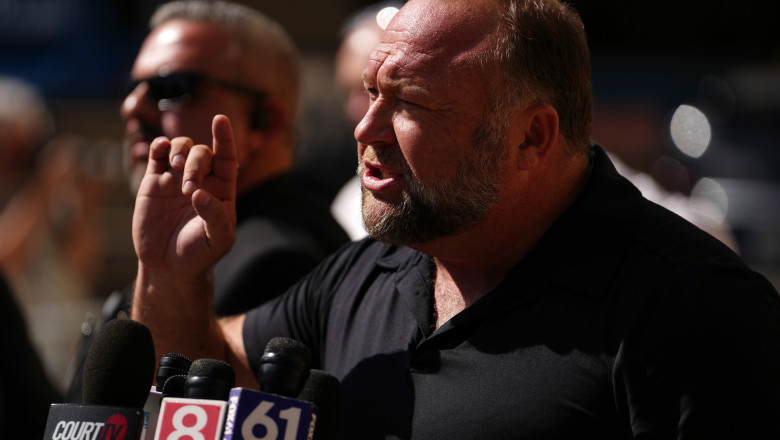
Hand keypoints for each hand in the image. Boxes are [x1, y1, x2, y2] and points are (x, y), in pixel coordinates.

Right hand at [132, 115, 236, 277]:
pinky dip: (159, 146)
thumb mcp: (217, 240)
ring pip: (181, 147)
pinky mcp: (154, 182)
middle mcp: (201, 179)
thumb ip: (215, 216)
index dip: (224, 137)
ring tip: (175, 168)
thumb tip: (200, 193)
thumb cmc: (199, 253)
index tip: (220, 119)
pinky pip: (157, 154)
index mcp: (222, 189)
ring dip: (179, 151)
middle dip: (196, 163)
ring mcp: (176, 178)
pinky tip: (160, 151)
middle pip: (203, 153)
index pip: (227, 157)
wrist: (169, 266)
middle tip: (188, 189)